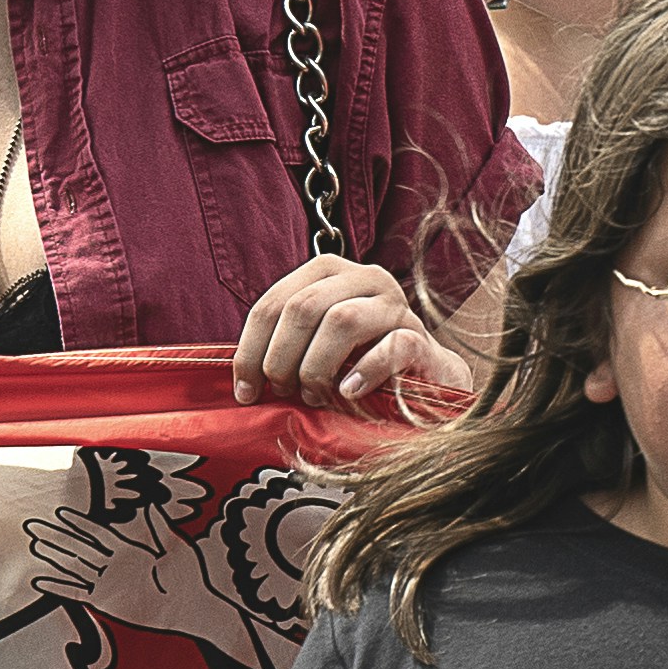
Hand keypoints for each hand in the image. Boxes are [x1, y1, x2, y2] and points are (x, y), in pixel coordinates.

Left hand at [235, 256, 469, 417]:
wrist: (427, 381)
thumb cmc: (360, 365)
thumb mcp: (317, 346)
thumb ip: (284, 346)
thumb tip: (240, 377)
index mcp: (328, 272)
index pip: (274, 302)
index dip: (250, 349)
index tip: (245, 391)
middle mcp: (363, 278)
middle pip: (303, 308)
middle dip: (281, 358)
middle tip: (283, 392)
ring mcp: (396, 305)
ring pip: (342, 320)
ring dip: (317, 367)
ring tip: (316, 396)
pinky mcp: (422, 337)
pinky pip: (390, 347)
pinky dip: (363, 373)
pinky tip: (349, 393)